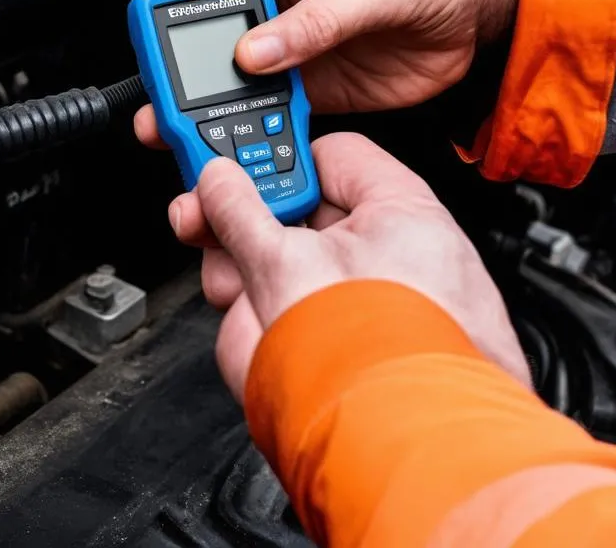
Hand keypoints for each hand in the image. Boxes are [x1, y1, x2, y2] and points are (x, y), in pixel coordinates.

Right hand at [135, 0, 519, 145]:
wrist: (492, 0)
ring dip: (216, 93)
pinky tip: (241, 135)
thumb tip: (260, 49)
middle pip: (217, 16)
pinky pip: (276, 100)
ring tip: (188, 121)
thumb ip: (321, 18)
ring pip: (239, 64)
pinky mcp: (319, 76)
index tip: (162, 19)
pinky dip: (257, 119)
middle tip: (168, 82)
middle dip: (189, 51)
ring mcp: (299, 33)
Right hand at [170, 133, 530, 400]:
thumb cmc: (379, 360)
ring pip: (299, 276)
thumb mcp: (282, 264)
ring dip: (253, 283)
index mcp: (401, 212)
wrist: (399, 459)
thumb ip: (240, 213)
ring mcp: (387, 310)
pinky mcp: (368, 356)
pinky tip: (259, 339)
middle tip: (209, 228)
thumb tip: (216, 179)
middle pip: (308, 220)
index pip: (332, 156)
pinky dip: (277, 328)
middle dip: (251, 231)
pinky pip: (309, 323)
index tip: (233, 171)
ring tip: (231, 295)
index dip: (277, 161)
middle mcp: (406, 257)